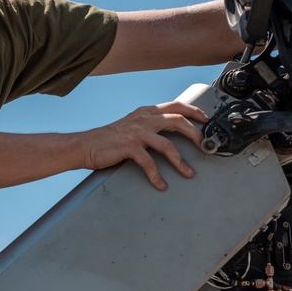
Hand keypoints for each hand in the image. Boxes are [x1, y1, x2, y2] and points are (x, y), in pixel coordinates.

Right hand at [83, 101, 207, 190]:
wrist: (85, 145)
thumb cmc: (109, 139)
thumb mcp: (132, 125)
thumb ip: (149, 125)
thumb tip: (168, 132)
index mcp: (145, 112)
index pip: (175, 105)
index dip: (193, 110)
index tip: (206, 119)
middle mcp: (143, 118)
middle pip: (177, 120)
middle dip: (195, 133)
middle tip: (204, 146)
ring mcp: (136, 132)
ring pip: (167, 144)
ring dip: (181, 161)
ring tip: (189, 173)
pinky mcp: (129, 146)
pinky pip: (149, 163)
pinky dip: (157, 176)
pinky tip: (161, 185)